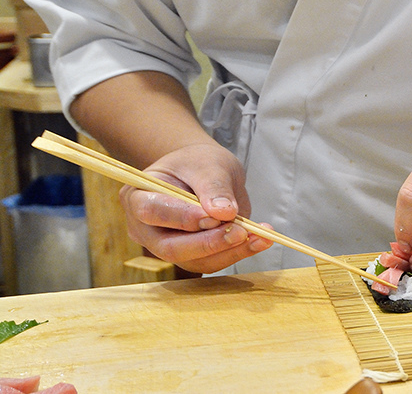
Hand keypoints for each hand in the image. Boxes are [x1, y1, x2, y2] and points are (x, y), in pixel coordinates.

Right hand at [119, 142, 272, 272]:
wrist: (204, 172)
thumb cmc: (198, 163)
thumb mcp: (208, 164)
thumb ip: (214, 186)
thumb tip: (224, 213)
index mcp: (137, 196)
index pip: (152, 211)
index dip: (182, 217)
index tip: (214, 215)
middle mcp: (145, 228)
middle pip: (170, 247)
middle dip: (209, 243)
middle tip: (241, 231)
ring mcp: (165, 246)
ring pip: (194, 261)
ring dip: (230, 252)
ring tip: (259, 236)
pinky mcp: (189, 257)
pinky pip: (211, 262)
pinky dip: (238, 253)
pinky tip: (260, 240)